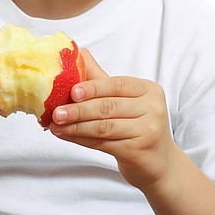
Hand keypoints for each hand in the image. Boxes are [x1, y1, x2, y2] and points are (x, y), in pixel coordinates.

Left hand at [48, 48, 177, 191]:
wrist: (158, 161)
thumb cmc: (138, 126)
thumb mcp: (125, 100)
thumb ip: (101, 78)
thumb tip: (79, 53)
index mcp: (149, 89)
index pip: (117, 84)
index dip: (92, 88)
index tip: (71, 92)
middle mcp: (153, 108)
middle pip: (108, 106)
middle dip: (79, 110)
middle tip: (56, 112)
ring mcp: (148, 130)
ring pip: (104, 126)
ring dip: (76, 126)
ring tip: (56, 126)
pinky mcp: (138, 150)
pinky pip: (103, 143)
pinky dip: (81, 139)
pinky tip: (66, 136)